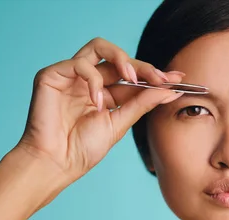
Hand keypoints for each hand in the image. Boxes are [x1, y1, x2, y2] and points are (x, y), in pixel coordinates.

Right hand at [15, 37, 184, 187]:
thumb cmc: (82, 150)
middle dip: (142, 66)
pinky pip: (79, 64)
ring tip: (133, 79)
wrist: (56, 165)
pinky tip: (98, 102)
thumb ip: (141, 104)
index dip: (153, 75)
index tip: (177, 79)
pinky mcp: (51, 75)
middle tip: (160, 78)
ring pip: (98, 47)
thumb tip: (170, 90)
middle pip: (118, 57)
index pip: (130, 75)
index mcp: (102, 92)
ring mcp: (69, 76)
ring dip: (121, 59)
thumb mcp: (119, 123)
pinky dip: (93, 81)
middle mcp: (87, 81)